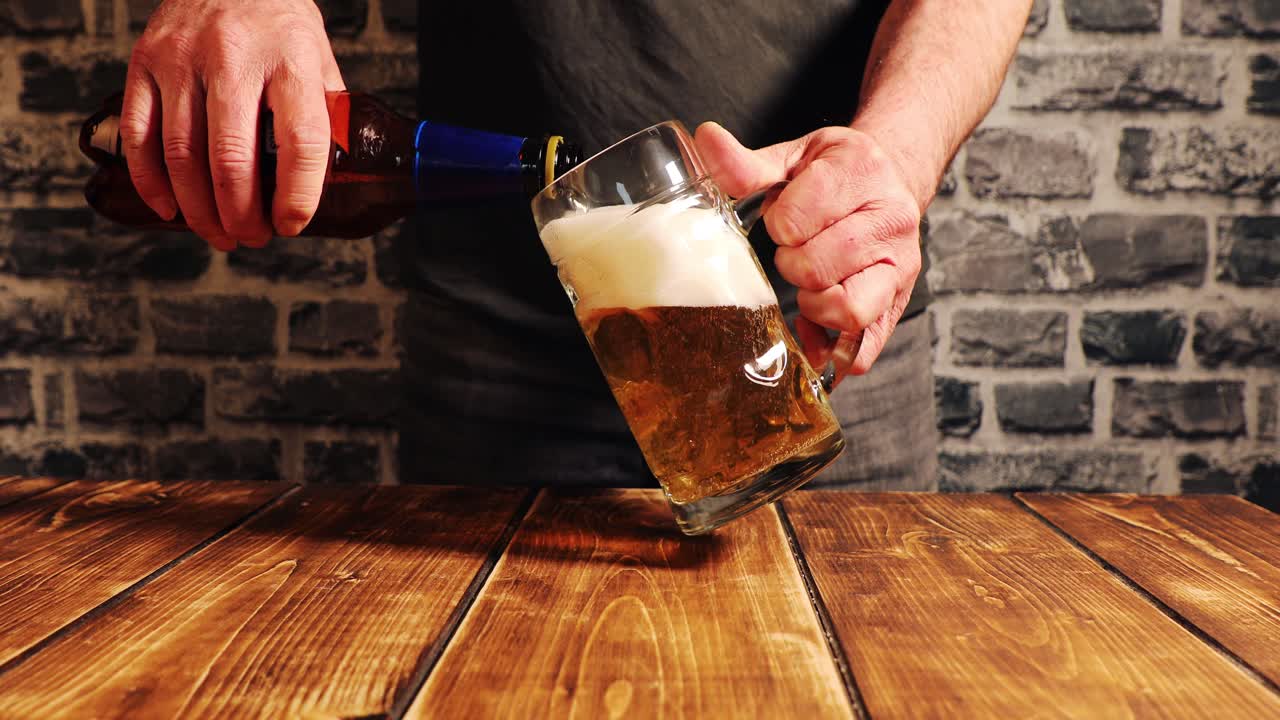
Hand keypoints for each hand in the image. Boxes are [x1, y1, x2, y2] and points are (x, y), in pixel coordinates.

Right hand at [121, 0, 343, 250]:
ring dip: (200, 210)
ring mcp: (181, 59)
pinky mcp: (144, 62)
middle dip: (242, 214)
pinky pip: (140, 133)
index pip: (299, 140)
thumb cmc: (278, 19)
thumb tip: (334, 177)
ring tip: (219, 234)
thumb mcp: (319, 57)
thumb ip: (326, 113)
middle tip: (252, 238)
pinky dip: (151, 181)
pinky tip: (170, 208)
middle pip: (232, 158)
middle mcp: (232, 57)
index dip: (297, 194)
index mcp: (289, 59)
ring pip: (182, 155)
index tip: (292, 224)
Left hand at [694, 123, 923, 385]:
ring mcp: (901, 264)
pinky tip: (817, 328)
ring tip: (811, 283)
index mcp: (859, 172)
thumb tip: (705, 138)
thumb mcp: (794, 157)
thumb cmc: (837, 171)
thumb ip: (747, 162)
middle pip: (815, 268)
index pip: (794, 222)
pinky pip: (864, 346)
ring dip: (813, 304)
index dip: (778, 227)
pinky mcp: (901, 300)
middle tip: (796, 251)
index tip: (786, 221)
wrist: (894, 177)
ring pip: (847, 309)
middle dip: (791, 265)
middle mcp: (890, 219)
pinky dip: (833, 347)